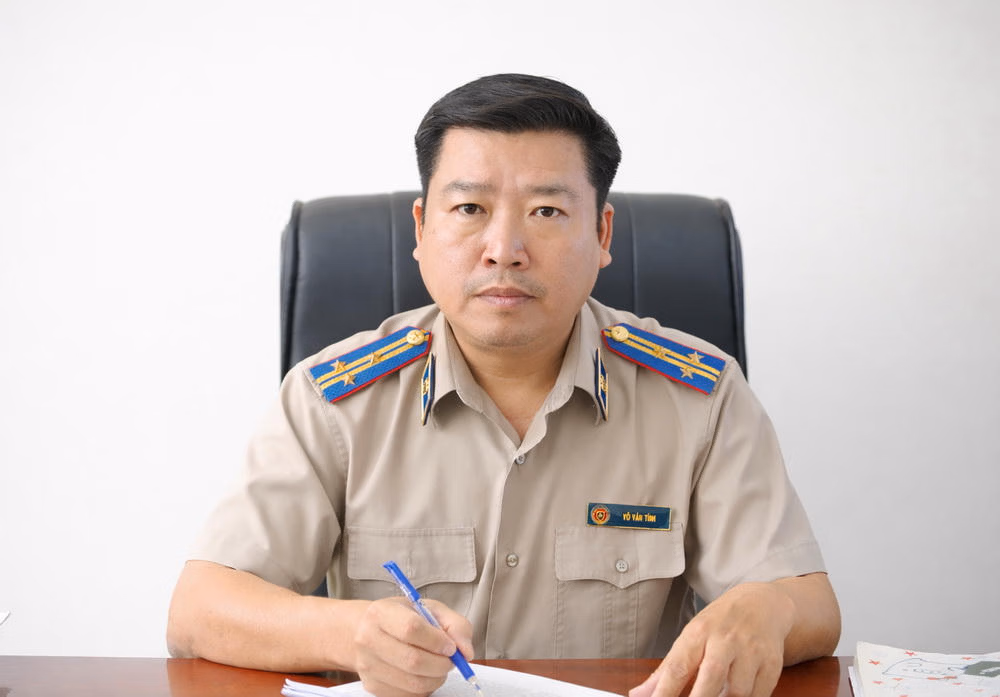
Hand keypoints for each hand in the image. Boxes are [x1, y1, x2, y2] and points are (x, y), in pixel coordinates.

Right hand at [352, 596, 473, 696]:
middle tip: (450, 660)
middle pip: (413, 661)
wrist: (367, 631)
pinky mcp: (372, 686)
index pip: (411, 629)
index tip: (450, 646)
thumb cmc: (402, 618)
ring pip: (413, 683)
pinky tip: (424, 675)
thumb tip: (466, 652)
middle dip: (441, 664)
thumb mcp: (430, 609)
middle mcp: (368, 639)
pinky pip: (408, 696)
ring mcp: (368, 665)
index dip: (437, 641)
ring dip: (436, 678)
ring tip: (438, 666)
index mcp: (381, 613)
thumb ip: (455, 625)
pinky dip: (424, 689)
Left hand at [629, 582, 793, 696]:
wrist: (761, 605)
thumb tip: (639, 695)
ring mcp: (751, 651)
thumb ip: (667, 670)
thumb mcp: (691, 637)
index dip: (664, 692)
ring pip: (738, 691)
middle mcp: (725, 639)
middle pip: (711, 676)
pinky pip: (758, 695)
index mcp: (698, 632)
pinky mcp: (772, 664)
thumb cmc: (720, 624)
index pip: (678, 666)